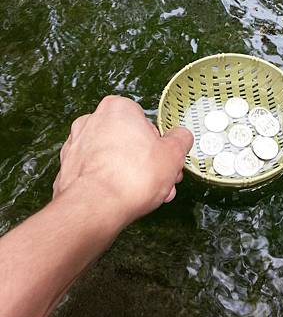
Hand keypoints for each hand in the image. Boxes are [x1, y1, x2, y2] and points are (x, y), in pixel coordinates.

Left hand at [53, 96, 192, 225]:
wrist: (95, 208)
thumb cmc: (130, 178)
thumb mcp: (173, 154)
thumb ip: (180, 139)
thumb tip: (181, 137)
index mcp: (117, 108)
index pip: (145, 121)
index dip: (159, 144)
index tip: (165, 158)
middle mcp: (92, 121)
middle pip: (128, 140)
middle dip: (145, 161)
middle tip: (159, 179)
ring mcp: (76, 144)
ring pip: (112, 157)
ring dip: (130, 173)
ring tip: (145, 194)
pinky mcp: (67, 168)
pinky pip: (96, 172)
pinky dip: (108, 183)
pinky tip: (122, 198)